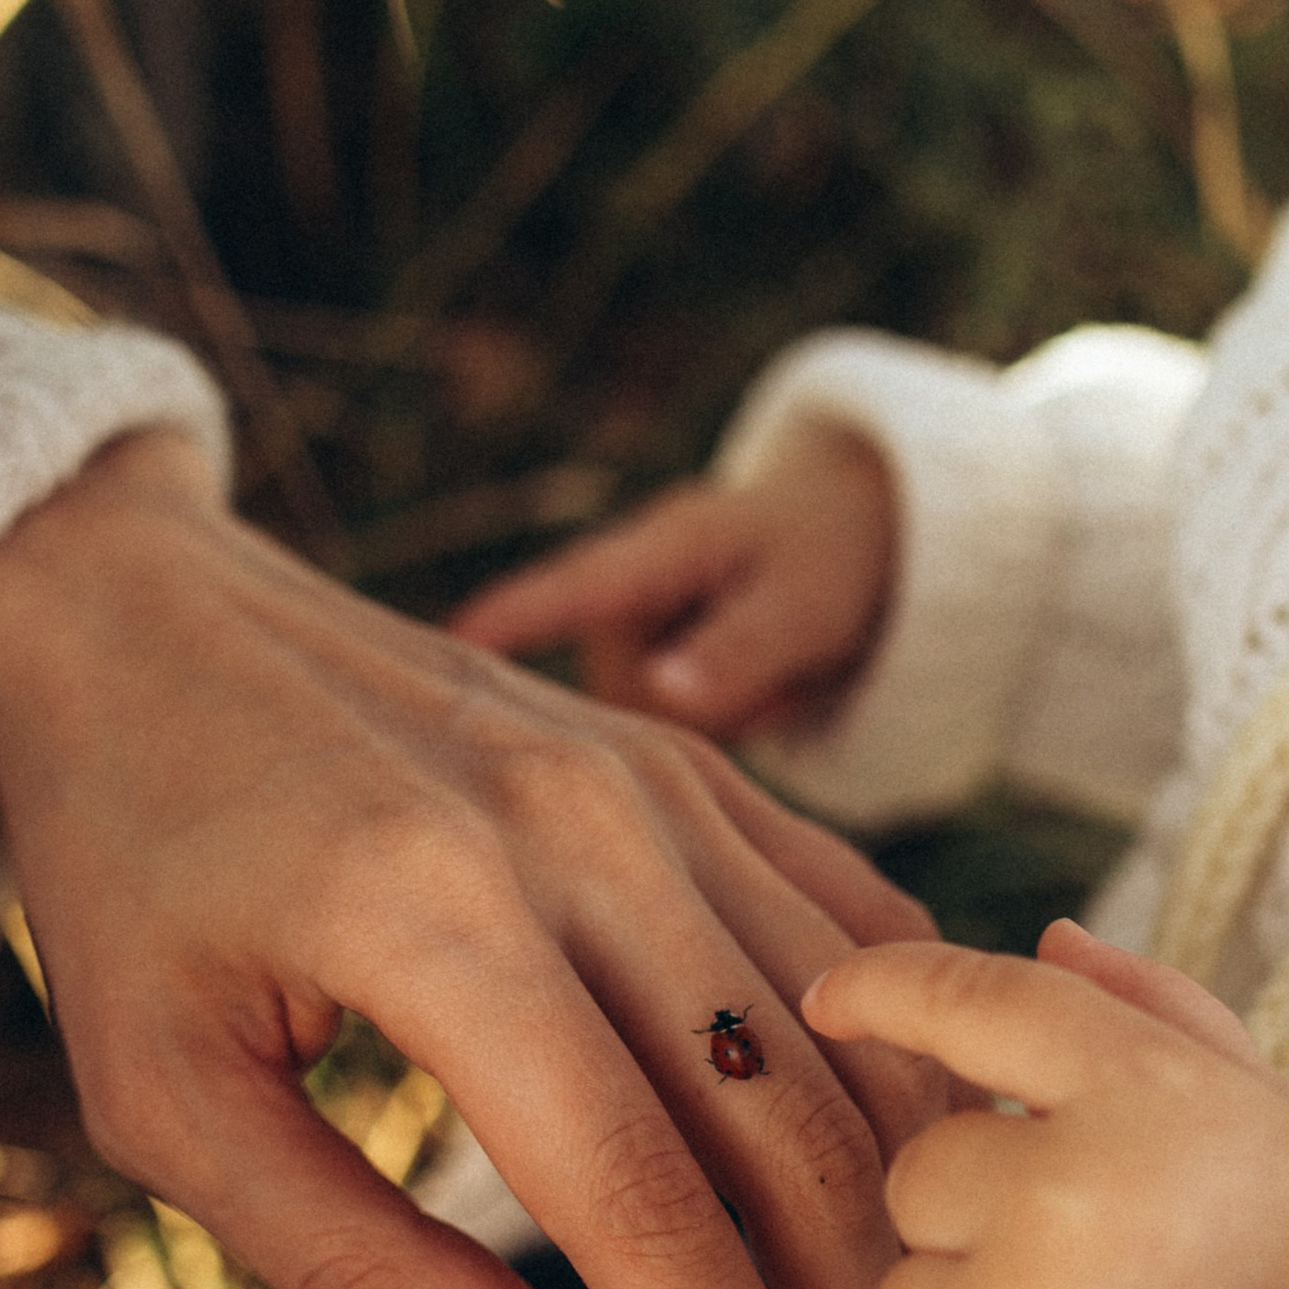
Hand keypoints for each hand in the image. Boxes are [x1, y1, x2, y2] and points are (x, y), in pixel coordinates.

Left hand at [0, 430, 975, 1288]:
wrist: (136, 610)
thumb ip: (355, 1269)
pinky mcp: (691, 763)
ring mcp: (658, 782)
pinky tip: (944, 1208)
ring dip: (914, 1246)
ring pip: (850, 1049)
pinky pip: (852, 934)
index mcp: (437, 922)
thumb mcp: (163, 1097)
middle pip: (789, 1143)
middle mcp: (583, 835)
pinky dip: (912, 1077)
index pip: (645, 1212)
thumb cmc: (127, 874)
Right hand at [451, 429, 897, 737]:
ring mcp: (621, 644)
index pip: (566, 592)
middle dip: (690, 711)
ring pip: (631, 730)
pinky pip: (651, 742)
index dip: (507, 621)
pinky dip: (709, 730)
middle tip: (770, 675)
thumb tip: (662, 696)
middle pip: (609, 698)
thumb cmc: (824, 558)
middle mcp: (616, 599)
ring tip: (765, 675)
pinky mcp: (635, 682)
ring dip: (707, 724)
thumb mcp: (803, 602)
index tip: (444, 644)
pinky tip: (746, 693)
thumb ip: (737, 650)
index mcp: (652, 552)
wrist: (845, 546)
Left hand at [803, 921, 1288, 1288]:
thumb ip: (1149, 1008)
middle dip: (978, 1220)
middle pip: (917, 1178)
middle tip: (1094, 1271)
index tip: (831, 996)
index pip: (978, 1003)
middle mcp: (1067, 1194)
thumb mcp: (1257, 1106)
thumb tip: (1047, 936)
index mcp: (1140, 1090)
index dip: (889, 989)